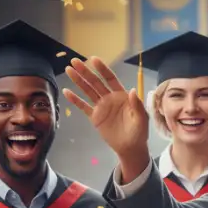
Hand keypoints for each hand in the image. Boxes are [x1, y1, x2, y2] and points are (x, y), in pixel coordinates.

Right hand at [63, 57, 149, 178]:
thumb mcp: (142, 119)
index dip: (102, 69)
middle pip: (96, 82)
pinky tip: (66, 91)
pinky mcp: (95, 117)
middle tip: (74, 61)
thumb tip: (132, 91)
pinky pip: (83, 106)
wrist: (131, 148)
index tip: (93, 59)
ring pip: (88, 91)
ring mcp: (101, 107)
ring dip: (78, 81)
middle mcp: (110, 98)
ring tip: (68, 70)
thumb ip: (138, 105)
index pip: (110, 79)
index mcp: (122, 96)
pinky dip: (75, 100)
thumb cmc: (139, 132)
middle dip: (86, 71)